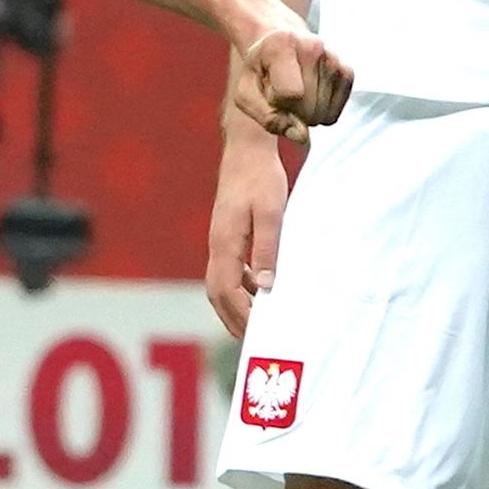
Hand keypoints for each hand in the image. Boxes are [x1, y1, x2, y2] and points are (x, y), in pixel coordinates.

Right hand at [206, 128, 286, 337]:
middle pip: (217, 293)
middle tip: (254, 340)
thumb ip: (267, 250)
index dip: (242, 315)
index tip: (258, 334)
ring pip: (219, 284)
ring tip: (255, 323)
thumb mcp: (272, 213)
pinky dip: (239, 288)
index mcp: (225, 243)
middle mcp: (217, 245)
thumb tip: (266, 286)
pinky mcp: (225, 234)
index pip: (228, 291)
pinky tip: (258, 290)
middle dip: (233, 319)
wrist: (246, 149)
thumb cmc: (261, 178)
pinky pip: (226, 270)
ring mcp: (218, 240)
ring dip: (234, 306)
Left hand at [231, 25, 350, 143]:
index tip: (269, 91)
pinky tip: (308, 97)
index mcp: (282, 45)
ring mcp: (334, 59)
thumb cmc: (259, 71)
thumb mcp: (246, 92)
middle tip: (280, 95)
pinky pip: (333, 116)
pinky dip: (318, 114)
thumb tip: (301, 136)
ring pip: (322, 115)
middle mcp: (313, 46)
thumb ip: (266, 116)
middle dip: (291, 113)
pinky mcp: (347, 73)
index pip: (291, 94)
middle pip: (308, 108)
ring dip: (304, 115)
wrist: (280, 44)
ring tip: (294, 93)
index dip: (277, 104)